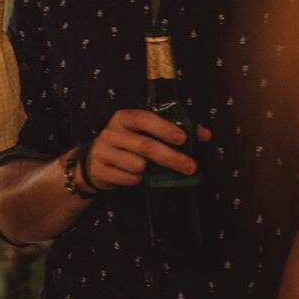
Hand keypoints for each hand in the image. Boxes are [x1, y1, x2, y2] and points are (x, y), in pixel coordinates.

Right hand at [81, 110, 211, 191]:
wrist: (93, 161)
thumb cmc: (127, 144)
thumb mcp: (145, 133)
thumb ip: (174, 130)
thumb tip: (205, 134)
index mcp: (124, 118)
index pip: (144, 118)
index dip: (164, 128)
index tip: (183, 139)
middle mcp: (111, 131)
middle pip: (146, 146)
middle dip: (171, 158)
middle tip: (190, 167)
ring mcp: (103, 151)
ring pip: (137, 166)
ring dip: (148, 171)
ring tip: (145, 168)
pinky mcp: (99, 169)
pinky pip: (129, 179)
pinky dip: (136, 180)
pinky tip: (132, 175)